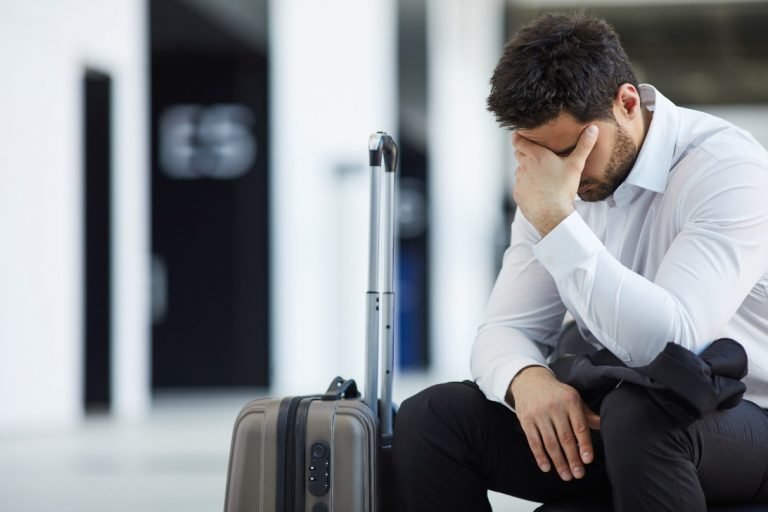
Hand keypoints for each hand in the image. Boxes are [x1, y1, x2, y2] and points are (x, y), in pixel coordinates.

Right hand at [508, 366, 600, 480]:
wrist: (529, 380)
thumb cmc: (556, 393)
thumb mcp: (573, 398)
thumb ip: (586, 414)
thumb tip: (603, 425)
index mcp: (570, 401)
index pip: (579, 427)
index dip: (584, 445)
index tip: (587, 460)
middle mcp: (554, 407)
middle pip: (565, 438)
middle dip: (573, 459)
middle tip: (578, 474)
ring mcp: (539, 414)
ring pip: (550, 443)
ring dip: (558, 462)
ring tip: (566, 475)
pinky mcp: (526, 420)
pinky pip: (534, 441)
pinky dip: (540, 456)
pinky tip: (546, 467)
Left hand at [512, 125, 597, 236]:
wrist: (553, 215)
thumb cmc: (564, 189)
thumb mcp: (576, 165)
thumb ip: (584, 146)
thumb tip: (593, 128)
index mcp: (536, 155)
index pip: (517, 140)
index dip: (518, 136)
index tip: (521, 134)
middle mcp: (524, 166)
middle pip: (518, 154)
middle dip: (525, 152)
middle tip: (537, 155)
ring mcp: (519, 180)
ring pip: (519, 170)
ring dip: (526, 170)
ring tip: (540, 174)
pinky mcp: (517, 193)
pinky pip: (520, 185)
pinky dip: (526, 185)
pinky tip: (538, 189)